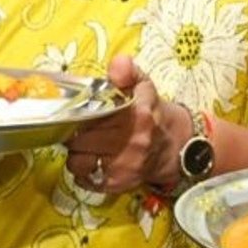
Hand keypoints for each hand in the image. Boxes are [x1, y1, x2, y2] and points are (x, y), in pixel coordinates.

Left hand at [64, 54, 174, 194]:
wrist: (172, 146)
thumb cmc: (151, 114)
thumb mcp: (143, 85)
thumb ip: (127, 71)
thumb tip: (118, 63)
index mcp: (138, 116)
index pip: (90, 116)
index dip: (78, 115)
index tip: (79, 113)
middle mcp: (133, 143)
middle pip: (79, 140)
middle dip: (76, 133)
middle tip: (82, 128)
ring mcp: (125, 166)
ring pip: (77, 161)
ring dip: (77, 153)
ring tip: (87, 145)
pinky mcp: (118, 184)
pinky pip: (84, 179)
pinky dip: (83, 170)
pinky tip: (94, 159)